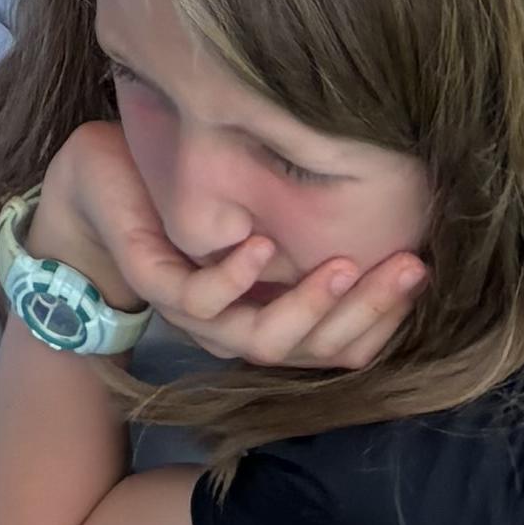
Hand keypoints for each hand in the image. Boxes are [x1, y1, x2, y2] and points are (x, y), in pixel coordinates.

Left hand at [35, 115, 426, 376]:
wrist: (99, 174)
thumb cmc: (190, 188)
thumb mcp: (266, 206)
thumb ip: (314, 226)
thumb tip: (396, 214)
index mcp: (269, 318)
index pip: (342, 345)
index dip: (386, 317)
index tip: (424, 272)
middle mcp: (236, 330)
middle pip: (316, 350)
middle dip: (367, 312)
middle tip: (409, 268)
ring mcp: (193, 313)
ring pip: (262, 339)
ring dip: (308, 304)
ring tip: (344, 263)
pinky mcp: (153, 282)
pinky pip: (200, 298)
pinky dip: (235, 276)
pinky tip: (263, 245)